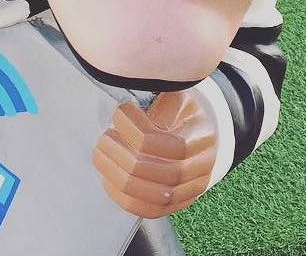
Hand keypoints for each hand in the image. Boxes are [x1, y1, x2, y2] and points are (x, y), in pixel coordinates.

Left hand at [92, 91, 216, 217]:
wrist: (194, 133)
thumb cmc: (177, 112)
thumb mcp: (175, 95)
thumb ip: (158, 99)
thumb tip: (128, 95)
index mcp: (204, 137)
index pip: (176, 146)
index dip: (142, 133)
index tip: (120, 115)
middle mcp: (203, 167)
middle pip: (166, 174)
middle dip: (127, 157)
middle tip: (104, 139)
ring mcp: (192, 189)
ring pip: (157, 196)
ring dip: (122, 177)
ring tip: (102, 155)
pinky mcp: (176, 204)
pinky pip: (151, 210)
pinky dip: (125, 198)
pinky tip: (108, 179)